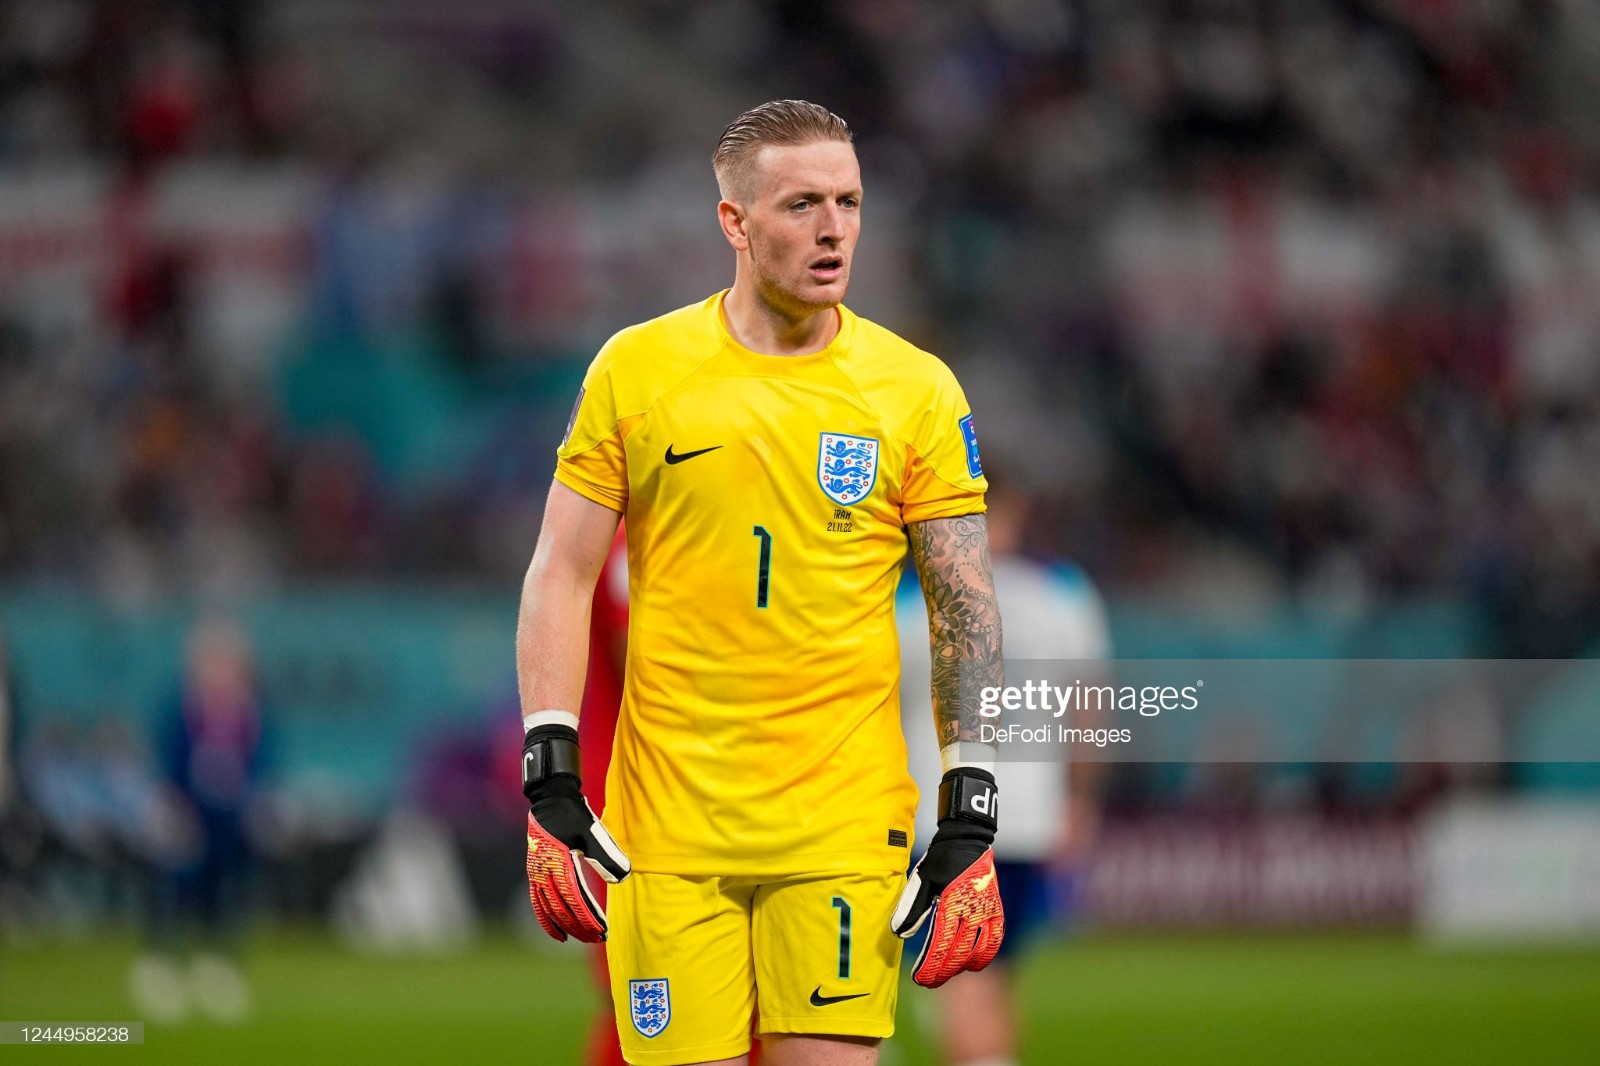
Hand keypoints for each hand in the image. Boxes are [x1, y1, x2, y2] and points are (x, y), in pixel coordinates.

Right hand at [523, 724, 629, 941]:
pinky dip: (545, 916)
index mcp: (559, 864)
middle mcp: (544, 872)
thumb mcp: (592, 831)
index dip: (589, 920)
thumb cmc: (573, 813)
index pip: (576, 901)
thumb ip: (607, 855)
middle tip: (596, 939)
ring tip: (576, 938)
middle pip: (561, 909)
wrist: (551, 796)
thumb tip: (623, 878)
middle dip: (578, 927)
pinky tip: (555, 925)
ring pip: (547, 908)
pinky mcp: (534, 869)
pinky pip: (537, 900)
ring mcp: (536, 872)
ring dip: (562, 925)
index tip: (602, 932)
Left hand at [891, 768, 1004, 987]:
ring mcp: (988, 912)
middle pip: (958, 954)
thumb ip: (912, 908)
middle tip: (928, 982)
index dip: (930, 967)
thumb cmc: (941, 860)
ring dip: (962, 966)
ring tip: (948, 974)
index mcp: (951, 904)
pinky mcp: (997, 909)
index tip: (919, 979)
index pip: (940, 946)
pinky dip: (985, 955)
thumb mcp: (922, 880)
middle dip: (942, 972)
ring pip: (978, 951)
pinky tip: (973, 963)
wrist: (968, 840)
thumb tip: (900, 933)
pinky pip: (995, 940)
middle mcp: (973, 911)